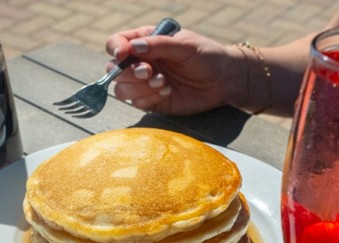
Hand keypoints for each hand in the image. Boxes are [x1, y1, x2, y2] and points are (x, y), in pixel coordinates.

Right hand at [105, 26, 244, 114]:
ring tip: (163, 83)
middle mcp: (140, 62)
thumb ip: (158, 45)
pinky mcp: (150, 101)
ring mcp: (143, 84)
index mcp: (144, 42)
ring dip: (140, 88)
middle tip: (150, 72)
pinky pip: (136, 103)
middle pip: (114, 69)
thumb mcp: (184, 45)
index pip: (116, 43)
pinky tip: (167, 92)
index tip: (123, 54)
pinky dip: (149, 99)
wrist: (224, 81)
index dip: (115, 49)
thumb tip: (132, 47)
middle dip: (130, 72)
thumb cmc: (206, 56)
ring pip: (121, 89)